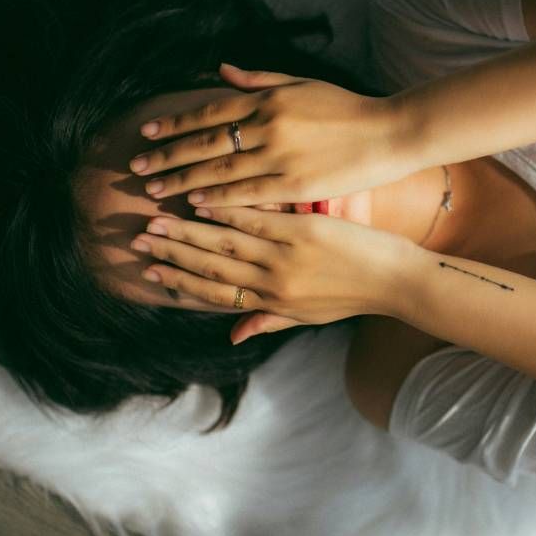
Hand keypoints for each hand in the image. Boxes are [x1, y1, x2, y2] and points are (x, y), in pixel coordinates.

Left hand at [130, 63, 418, 206]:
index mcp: (269, 99)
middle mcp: (269, 126)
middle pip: (207, 143)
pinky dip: (219, 199)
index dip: (177, 122)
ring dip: (184, 182)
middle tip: (136, 168)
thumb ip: (258, 80)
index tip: (149, 131)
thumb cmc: (346, 107)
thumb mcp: (302, 84)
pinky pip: (248, 194)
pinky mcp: (296, 185)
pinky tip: (196, 204)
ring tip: (155, 191)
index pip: (210, 111)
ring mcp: (281, 157)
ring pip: (220, 172)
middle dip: (169, 156)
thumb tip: (220, 71)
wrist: (390, 132)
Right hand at [131, 204, 420, 343]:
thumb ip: (269, 322)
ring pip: (225, 244)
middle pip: (211, 268)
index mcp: (272, 304)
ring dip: (188, 232)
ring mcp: (286, 258)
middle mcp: (272, 284)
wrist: (397, 282)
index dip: (180, 282)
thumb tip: (233, 336)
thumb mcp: (309, 317)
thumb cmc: (356, 296)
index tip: (151, 272)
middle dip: (172, 254)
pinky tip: (204, 199)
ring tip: (158, 219)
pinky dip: (228, 210)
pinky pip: (256, 221)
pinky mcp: (303, 233)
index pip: (215, 293)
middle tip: (138, 240)